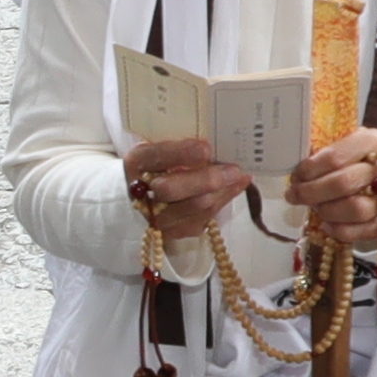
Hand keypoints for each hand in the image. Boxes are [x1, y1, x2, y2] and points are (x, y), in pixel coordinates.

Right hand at [125, 136, 256, 241]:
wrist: (136, 200)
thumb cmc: (154, 167)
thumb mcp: (158, 150)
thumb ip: (178, 148)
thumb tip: (213, 145)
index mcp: (135, 164)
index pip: (155, 157)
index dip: (180, 154)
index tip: (205, 148)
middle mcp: (141, 193)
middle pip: (173, 189)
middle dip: (207, 179)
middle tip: (234, 169)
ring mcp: (156, 217)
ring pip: (194, 206)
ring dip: (222, 190)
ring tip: (240, 176)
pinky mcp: (174, 231)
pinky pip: (204, 217)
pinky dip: (223, 200)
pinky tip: (235, 187)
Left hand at [282, 127, 376, 247]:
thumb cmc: (365, 161)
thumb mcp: (350, 145)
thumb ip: (328, 152)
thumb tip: (296, 166)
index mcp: (373, 141)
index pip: (336, 157)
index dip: (310, 169)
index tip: (296, 177)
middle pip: (344, 183)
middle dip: (312, 192)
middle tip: (295, 195)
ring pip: (355, 209)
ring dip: (327, 211)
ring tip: (315, 208)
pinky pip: (364, 231)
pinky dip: (340, 230)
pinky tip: (327, 224)